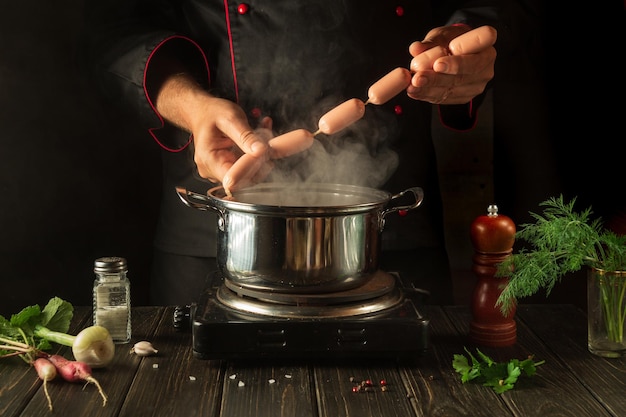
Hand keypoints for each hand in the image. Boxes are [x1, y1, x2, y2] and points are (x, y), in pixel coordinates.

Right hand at [154, 73, 268, 184]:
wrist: (202, 112)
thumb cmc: (212, 113)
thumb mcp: (231, 119)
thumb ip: (246, 136)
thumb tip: (261, 151)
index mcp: (208, 159)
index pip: (234, 179)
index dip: (252, 170)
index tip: (263, 154)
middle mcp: (211, 170)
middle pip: (243, 179)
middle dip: (259, 162)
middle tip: (266, 143)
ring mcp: (218, 171)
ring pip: (247, 174)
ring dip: (259, 158)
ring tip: (263, 137)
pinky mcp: (226, 168)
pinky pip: (246, 168)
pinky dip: (255, 156)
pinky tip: (258, 142)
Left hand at [407, 25, 496, 103]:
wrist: (456, 54)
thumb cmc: (452, 40)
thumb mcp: (443, 35)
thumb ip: (430, 42)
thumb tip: (415, 48)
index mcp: (485, 47)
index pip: (475, 54)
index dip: (457, 60)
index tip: (437, 64)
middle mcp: (486, 68)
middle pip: (462, 75)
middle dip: (437, 78)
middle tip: (418, 78)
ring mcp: (477, 85)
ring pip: (451, 89)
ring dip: (428, 89)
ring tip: (412, 85)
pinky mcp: (466, 97)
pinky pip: (445, 98)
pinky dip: (427, 95)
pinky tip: (415, 91)